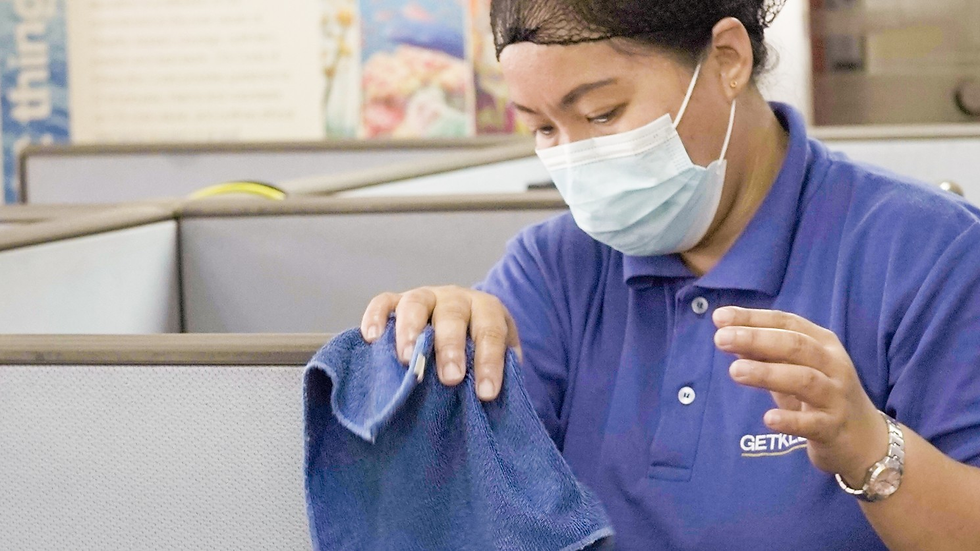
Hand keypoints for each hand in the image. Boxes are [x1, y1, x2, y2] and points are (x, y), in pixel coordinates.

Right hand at [360, 286, 520, 401]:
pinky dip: (376, 316)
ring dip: (411, 331)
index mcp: (486, 310)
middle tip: (450, 378)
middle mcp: (455, 298)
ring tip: (407, 360)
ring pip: (416, 304)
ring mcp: (425, 297)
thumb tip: (490, 403)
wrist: (460, 323)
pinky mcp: (397, 300)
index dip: (489, 361)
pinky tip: (372, 337)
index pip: (490, 332)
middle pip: (452, 315)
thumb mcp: (498, 357)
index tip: (486, 393)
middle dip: (450, 347)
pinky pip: (384, 302)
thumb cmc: (479, 350)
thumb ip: (499, 373)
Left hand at [713, 306, 888, 485]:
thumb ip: (765, 352)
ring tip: (735, 370)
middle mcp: (833, 365)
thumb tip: (728, 334)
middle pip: (796, 345)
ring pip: (804, 380)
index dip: (753, 318)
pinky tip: (767, 419)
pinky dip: (789, 421)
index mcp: (822, 343)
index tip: (720, 318)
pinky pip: (811, 423)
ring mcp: (836, 397)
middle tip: (720, 339)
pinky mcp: (834, 428)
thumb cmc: (820, 395)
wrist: (864, 439)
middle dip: (757, 339)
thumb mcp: (794, 368)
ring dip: (768, 373)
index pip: (787, 322)